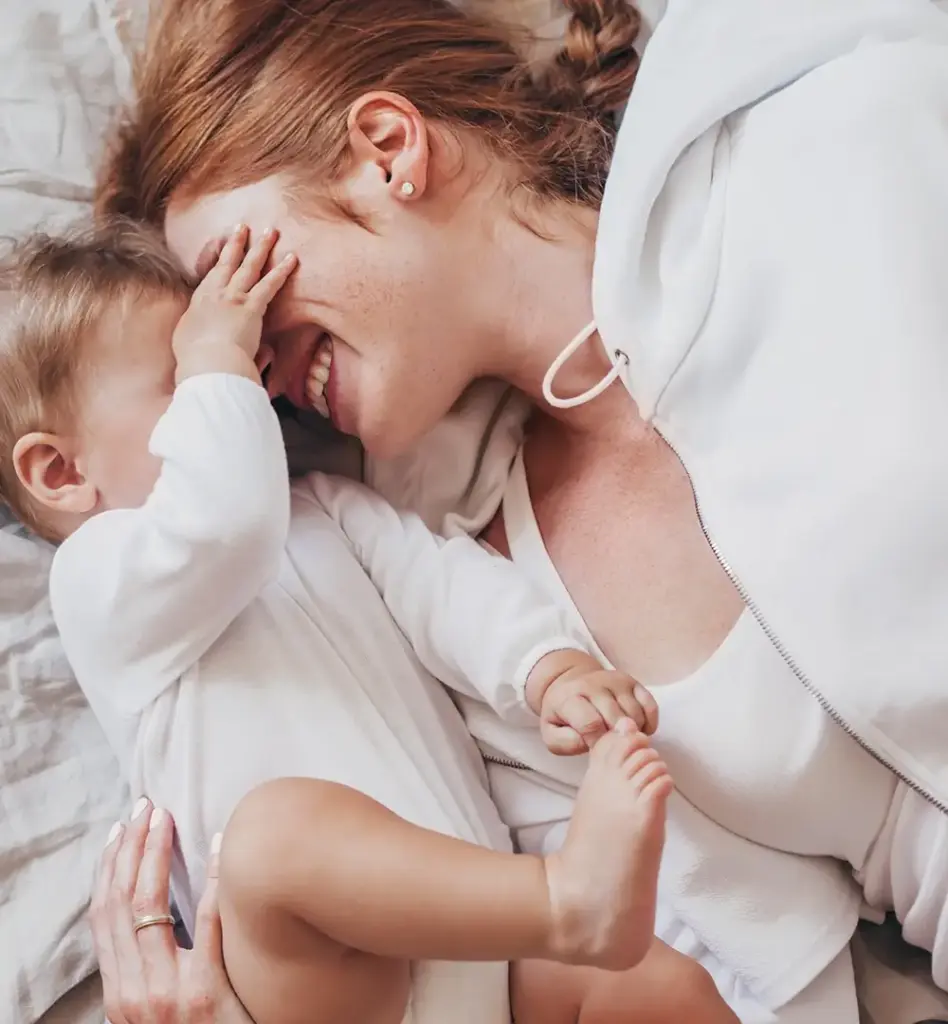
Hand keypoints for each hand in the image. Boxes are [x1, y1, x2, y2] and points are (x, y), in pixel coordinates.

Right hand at [91, 799, 252, 1023]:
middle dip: (129, 848)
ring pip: (149, 907)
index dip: (108, 868)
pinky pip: (208, 923)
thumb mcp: (154, 1011)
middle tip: (145, 808)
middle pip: (121, 903)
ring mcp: (165, 994)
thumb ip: (151, 970)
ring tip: (166, 819)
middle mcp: (133, 991)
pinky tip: (221, 847)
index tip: (118, 831)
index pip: (103, 916)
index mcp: (119, 993)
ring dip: (155, 855)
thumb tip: (161, 918)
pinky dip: (212, 880)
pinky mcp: (204, 996)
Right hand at [173, 224, 296, 381]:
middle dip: (237, 242)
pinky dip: (281, 270)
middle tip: (243, 227)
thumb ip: (198, 330)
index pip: (211, 274)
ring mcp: (234, 297)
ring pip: (250, 266)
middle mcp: (215, 293)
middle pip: (227, 262)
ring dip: (261, 247)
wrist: (207, 363)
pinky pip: (270, 284)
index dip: (218, 258)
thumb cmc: (195, 358)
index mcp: (199, 301)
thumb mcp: (187, 340)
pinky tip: (292, 258)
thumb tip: (210, 334)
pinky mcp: (251, 307)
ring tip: (271, 231)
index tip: (223, 245)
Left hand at [526, 650, 658, 755]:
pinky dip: (648, 724)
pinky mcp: (633, 682)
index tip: (595, 747)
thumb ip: (564, 742)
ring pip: (635, 716)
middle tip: (609, 746)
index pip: (590, 723)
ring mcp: (616, 681)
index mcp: (570, 697)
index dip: (596, 742)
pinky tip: (636, 730)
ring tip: (619, 738)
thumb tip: (589, 742)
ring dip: (632, 733)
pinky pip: (650, 707)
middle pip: (616, 720)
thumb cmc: (562, 716)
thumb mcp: (551, 733)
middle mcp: (594, 684)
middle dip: (615, 740)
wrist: (569, 685)